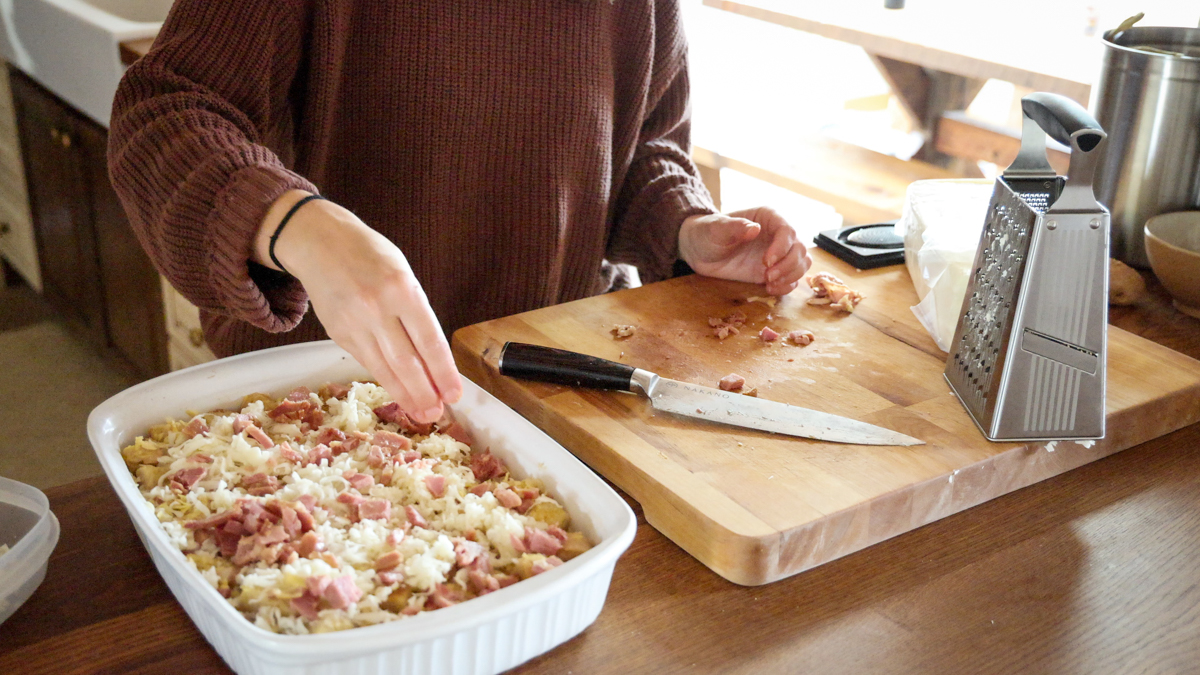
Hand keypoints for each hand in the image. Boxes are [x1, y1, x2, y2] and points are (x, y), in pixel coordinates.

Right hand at [255, 191, 461, 423]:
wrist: (320, 242)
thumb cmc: (369, 255)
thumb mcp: (403, 273)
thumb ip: (416, 312)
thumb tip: (433, 357)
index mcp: (401, 289)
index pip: (429, 340)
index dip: (443, 372)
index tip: (454, 393)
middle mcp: (376, 308)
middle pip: (406, 362)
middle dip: (424, 392)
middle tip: (437, 413)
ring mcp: (354, 322)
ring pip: (384, 368)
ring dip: (405, 394)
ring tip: (421, 413)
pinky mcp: (337, 333)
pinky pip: (367, 362)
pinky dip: (385, 379)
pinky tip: (398, 392)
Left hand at [677, 206, 812, 295]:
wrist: (700, 250)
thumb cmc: (708, 233)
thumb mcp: (715, 229)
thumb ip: (734, 227)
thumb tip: (754, 228)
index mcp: (768, 217)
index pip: (787, 231)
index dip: (781, 248)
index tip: (767, 262)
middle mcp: (778, 234)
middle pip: (800, 249)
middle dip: (788, 265)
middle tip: (767, 276)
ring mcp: (779, 253)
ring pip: (802, 263)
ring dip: (791, 276)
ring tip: (769, 284)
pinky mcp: (775, 270)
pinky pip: (792, 278)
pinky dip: (787, 286)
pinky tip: (770, 289)